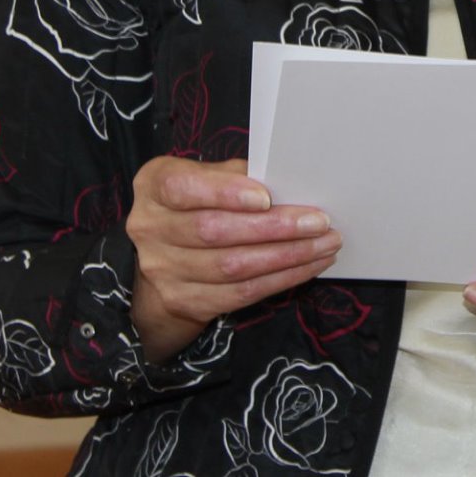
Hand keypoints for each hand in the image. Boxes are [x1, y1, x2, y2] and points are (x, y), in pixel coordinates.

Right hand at [126, 156, 340, 361]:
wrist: (166, 256)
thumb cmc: (197, 202)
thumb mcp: (205, 176)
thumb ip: (235, 175)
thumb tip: (286, 183)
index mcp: (154, 186)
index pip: (183, 188)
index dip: (224, 193)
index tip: (266, 197)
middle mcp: (150, 228)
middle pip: (214, 231)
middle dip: (274, 228)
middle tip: (319, 222)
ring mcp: (164, 270)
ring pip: (232, 267)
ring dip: (287, 256)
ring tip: (325, 244)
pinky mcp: (185, 301)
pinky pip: (240, 293)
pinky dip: (281, 279)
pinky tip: (308, 265)